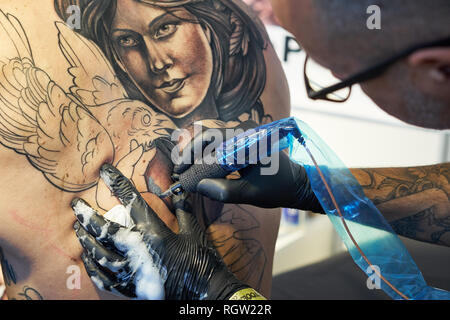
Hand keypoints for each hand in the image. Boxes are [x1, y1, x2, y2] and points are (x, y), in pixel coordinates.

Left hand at [71, 164, 249, 299]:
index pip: (131, 201)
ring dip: (85, 239)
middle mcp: (138, 250)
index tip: (104, 171)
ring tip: (78, 229)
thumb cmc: (201, 259)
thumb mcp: (194, 230)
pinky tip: (87, 257)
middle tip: (76, 206)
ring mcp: (131, 272)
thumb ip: (183, 208)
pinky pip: (102, 277)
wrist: (205, 293)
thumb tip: (178, 189)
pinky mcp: (130, 289)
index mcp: (154, 233)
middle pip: (103, 229)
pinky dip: (92, 266)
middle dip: (86, 215)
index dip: (117, 183)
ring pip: (98, 253)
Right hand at [174, 123, 323, 212]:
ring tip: (184, 170)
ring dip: (196, 153)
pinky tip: (198, 167)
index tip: (181, 173)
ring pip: (212, 139)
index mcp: (248, 141)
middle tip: (179, 171)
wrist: (298, 184)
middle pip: (208, 136)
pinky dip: (206, 155)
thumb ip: (224, 191)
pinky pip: (220, 145)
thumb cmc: (278, 189)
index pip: (211, 141)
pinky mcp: (243, 143)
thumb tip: (198, 186)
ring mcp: (244, 137)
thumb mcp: (251, 194)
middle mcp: (244, 133)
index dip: (192, 156)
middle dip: (190, 152)